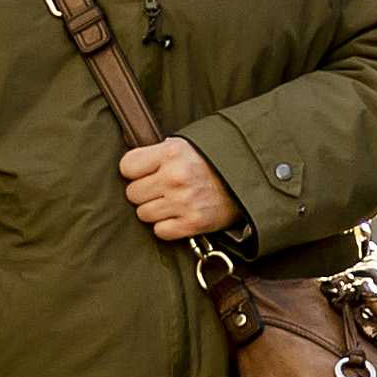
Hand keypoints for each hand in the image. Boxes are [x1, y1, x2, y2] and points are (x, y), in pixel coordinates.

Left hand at [122, 138, 241, 241]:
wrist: (249, 181)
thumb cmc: (214, 162)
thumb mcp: (185, 145)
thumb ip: (158, 153)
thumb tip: (131, 167)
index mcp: (171, 153)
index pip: (127, 166)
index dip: (135, 171)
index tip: (145, 173)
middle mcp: (175, 177)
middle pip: (133, 193)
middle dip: (145, 192)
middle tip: (162, 189)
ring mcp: (184, 202)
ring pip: (143, 214)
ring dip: (155, 211)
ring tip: (172, 202)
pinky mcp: (193, 223)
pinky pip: (160, 231)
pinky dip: (167, 227)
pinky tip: (179, 216)